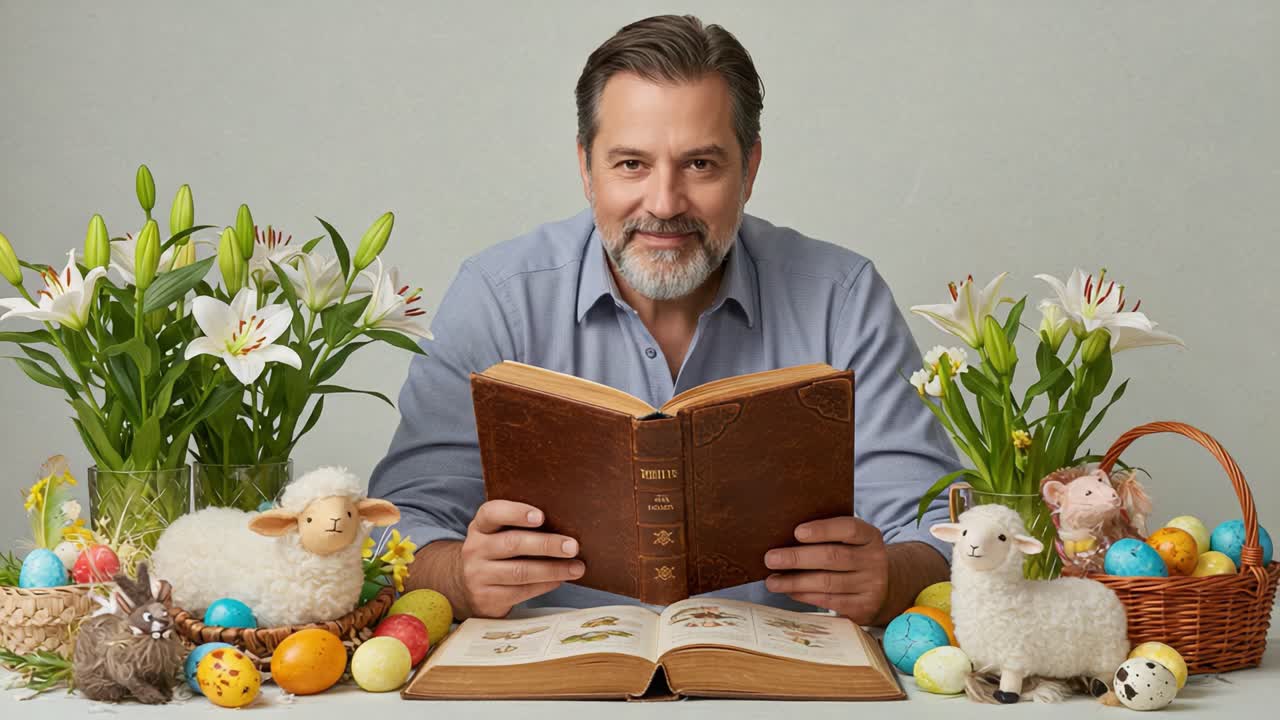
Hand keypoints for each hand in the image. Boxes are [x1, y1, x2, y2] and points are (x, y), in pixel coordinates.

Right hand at [459, 500, 584, 617]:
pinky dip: (544, 585)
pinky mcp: (486, 598)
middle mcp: (475, 549)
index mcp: (480, 526)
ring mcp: (478, 575)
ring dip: (552, 569)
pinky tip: (560, 580)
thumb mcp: (498, 534)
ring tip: (576, 568)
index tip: (541, 516)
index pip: (492, 513)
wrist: (468, 587)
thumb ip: (522, 527)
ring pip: (519, 571)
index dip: (516, 513)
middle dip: (546, 544)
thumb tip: (566, 527)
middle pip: (512, 543)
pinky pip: (520, 591)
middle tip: (573, 546)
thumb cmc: (496, 553)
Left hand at [763, 516, 887, 623]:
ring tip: (772, 581)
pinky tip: (790, 591)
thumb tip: (784, 537)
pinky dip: (805, 596)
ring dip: (795, 582)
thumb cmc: (854, 557)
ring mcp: (871, 586)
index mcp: (870, 537)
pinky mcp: (863, 608)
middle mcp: (874, 560)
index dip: (823, 530)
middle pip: (832, 557)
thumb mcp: (850, 542)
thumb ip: (827, 537)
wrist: (883, 588)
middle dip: (797, 558)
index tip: (797, 532)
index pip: (849, 528)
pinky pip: (829, 601)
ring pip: (827, 582)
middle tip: (771, 559)